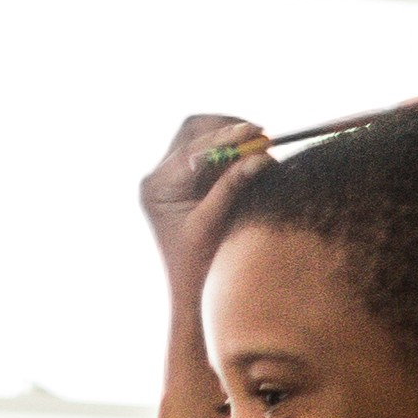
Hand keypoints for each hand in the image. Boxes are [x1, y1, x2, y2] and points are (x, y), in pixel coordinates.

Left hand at [142, 113, 271, 265]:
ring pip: (203, 137)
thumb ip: (231, 186)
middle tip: (259, 135)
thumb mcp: (211, 222)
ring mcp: (171, 176)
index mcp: (157, 186)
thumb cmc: (195, 263)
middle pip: (194, 131)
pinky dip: (231, 152)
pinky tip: (251, 159)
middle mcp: (158, 176)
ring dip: (231, 139)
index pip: (192, 147)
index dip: (226, 137)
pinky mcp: (187, 180)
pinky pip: (210, 154)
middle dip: (228, 129)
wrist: (188, 287)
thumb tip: (260, 156)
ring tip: (259, 149)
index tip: (255, 131)